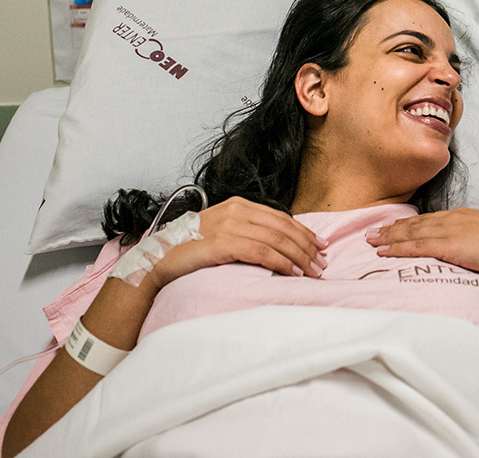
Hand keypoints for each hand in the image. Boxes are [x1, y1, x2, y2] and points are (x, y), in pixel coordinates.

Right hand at [147, 196, 326, 288]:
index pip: (280, 217)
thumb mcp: (221, 233)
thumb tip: (277, 245)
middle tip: (322, 262)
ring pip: (276, 239)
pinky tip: (291, 272)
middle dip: (306, 246)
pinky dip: (280, 262)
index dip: (303, 232)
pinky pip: (261, 251)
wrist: (156, 260)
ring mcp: (228, 224)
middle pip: (283, 227)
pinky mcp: (222, 242)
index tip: (320, 246)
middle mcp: (235, 210)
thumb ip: (246, 232)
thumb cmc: (189, 251)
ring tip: (312, 271)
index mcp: (237, 205)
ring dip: (299, 256)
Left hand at [366, 208, 478, 285]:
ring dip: (389, 236)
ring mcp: (450, 230)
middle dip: (393, 227)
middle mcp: (454, 219)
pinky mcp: (448, 245)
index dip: (411, 224)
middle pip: (416, 223)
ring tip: (371, 240)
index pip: (431, 219)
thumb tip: (474, 252)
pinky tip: (383, 250)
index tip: (395, 227)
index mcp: (465, 216)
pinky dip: (396, 247)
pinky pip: (415, 246)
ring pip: (411, 233)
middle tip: (373, 231)